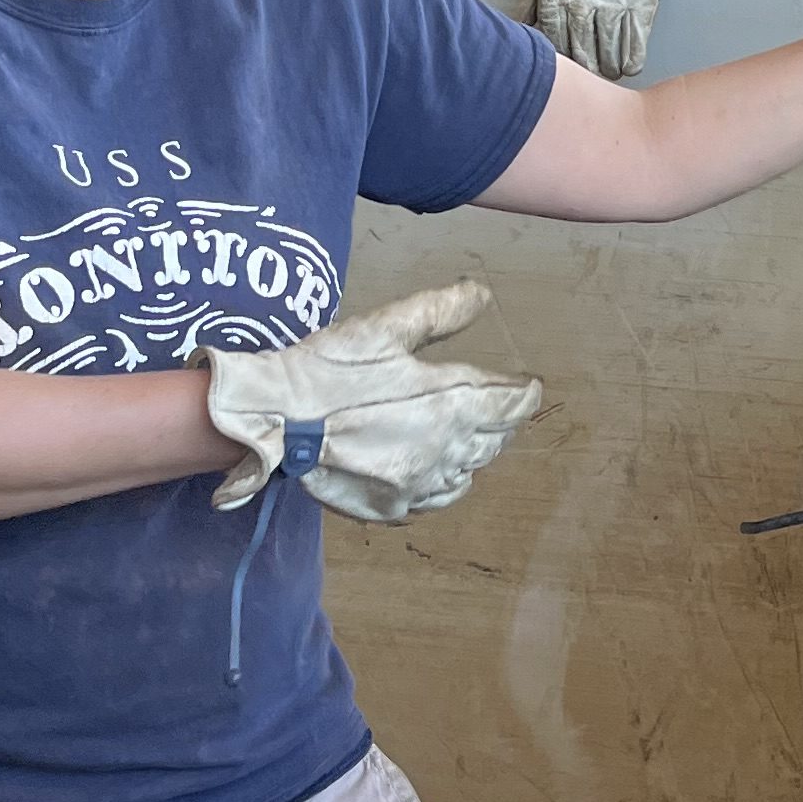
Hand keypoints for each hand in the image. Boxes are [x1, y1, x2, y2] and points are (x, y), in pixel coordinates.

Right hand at [207, 282, 541, 523]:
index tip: (525, 385)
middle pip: (496, 438)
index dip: (524, 392)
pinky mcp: (395, 507)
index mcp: (453, 403)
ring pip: (471, 470)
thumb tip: (483, 294)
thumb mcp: (386, 327)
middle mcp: (447, 450)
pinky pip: (439, 497)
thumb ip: (442, 311)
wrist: (276, 418)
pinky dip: (446, 481)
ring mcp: (421, 484)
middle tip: (493, 404)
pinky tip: (434, 467)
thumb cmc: (331, 368)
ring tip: (463, 432)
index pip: (514, 404)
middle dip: (499, 419)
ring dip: (474, 450)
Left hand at [531, 0, 659, 79]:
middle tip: (587, 77)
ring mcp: (615, 3)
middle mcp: (585, 4)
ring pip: (609, 52)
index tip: (565, 68)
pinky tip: (627, 66)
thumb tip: (521, 27)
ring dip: (607, 69)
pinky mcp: (640, 0)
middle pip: (582, 54)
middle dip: (583, 69)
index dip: (560, 60)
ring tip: (607, 73)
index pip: (555, 43)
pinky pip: (637, 42)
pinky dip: (632, 59)